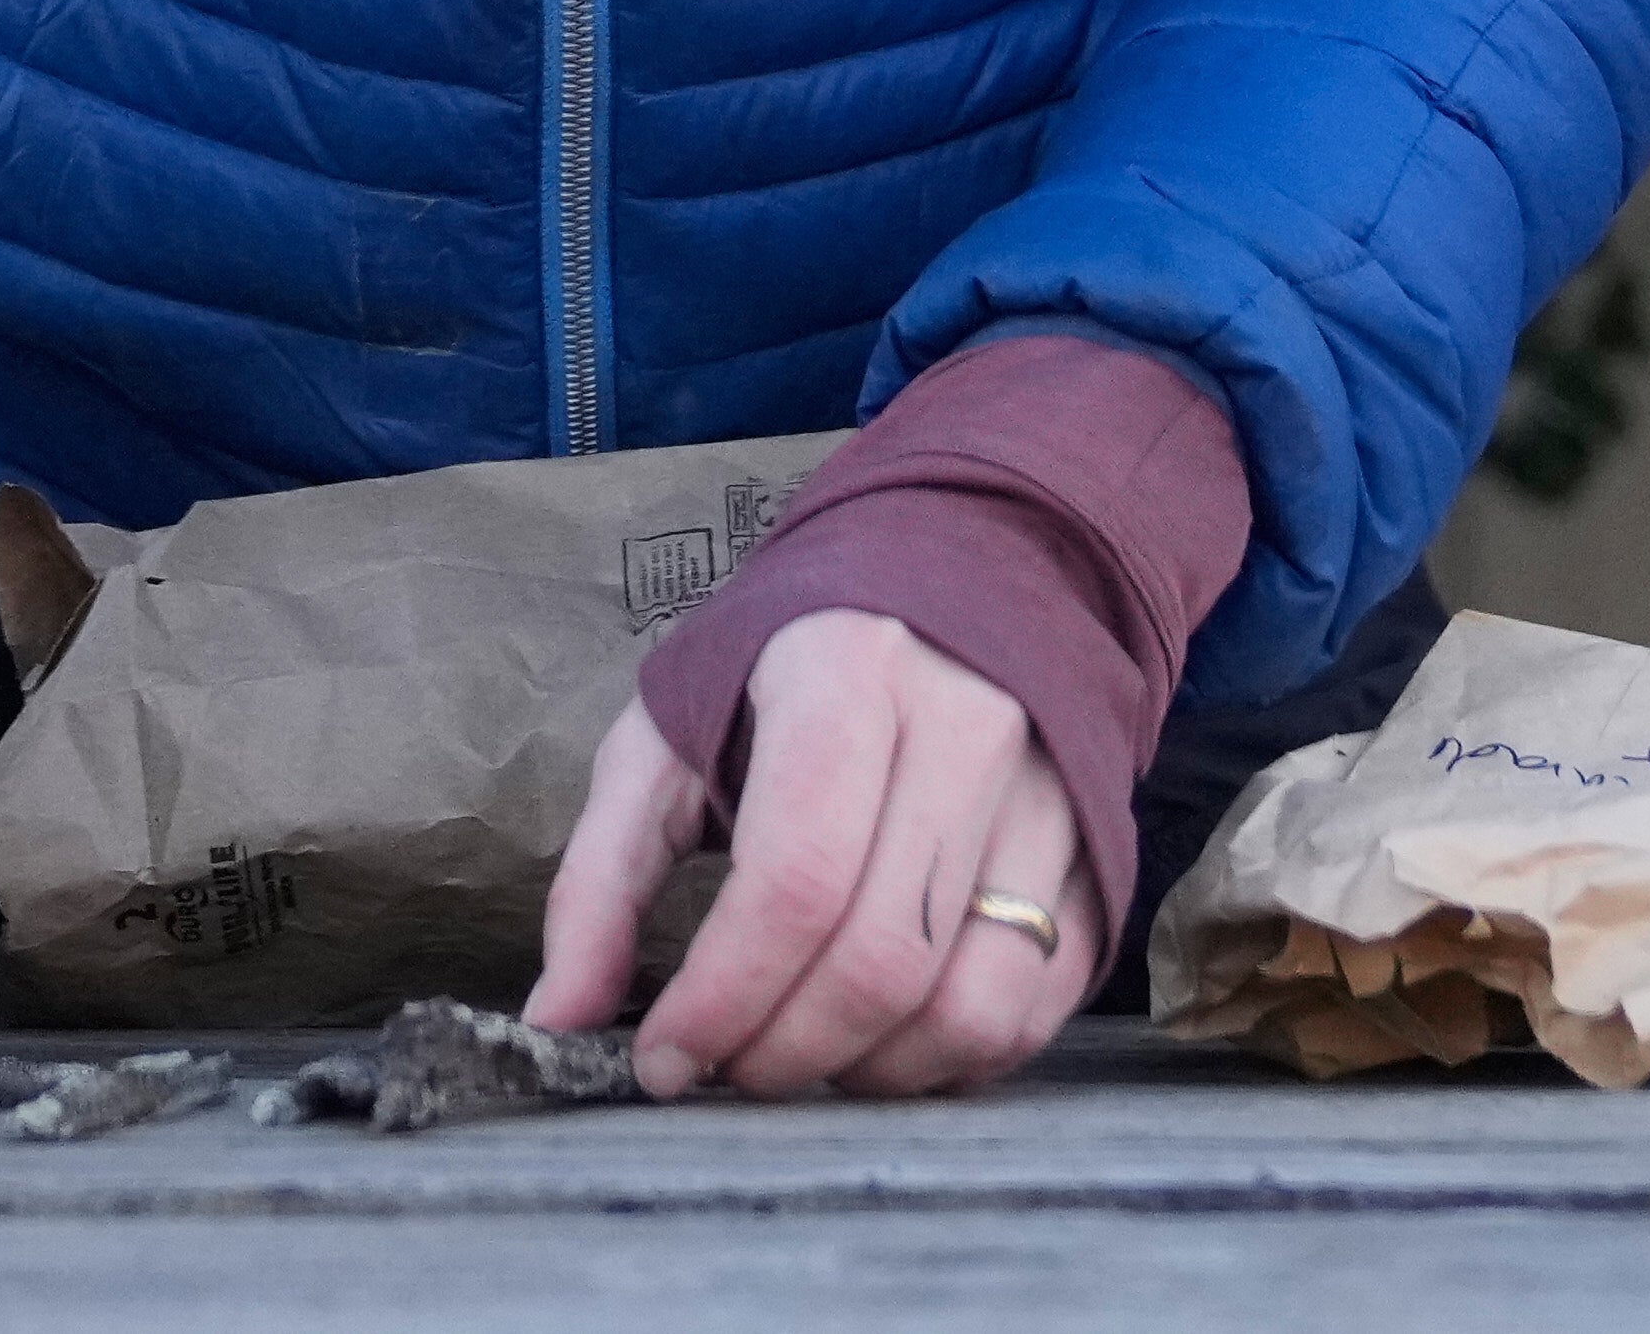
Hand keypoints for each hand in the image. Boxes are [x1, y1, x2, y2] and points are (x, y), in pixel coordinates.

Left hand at [527, 604, 1099, 1098]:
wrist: (958, 576)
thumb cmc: (786, 669)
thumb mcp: (667, 735)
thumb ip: (601, 875)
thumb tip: (554, 1021)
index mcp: (848, 675)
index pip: (797, 877)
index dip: (724, 996)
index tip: (663, 1058)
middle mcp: (970, 729)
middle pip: (884, 958)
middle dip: (783, 1053)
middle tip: (723, 1071)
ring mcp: (1051, 796)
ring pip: (971, 1004)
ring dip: (870, 1074)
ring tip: (800, 1057)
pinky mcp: (1095, 859)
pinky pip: (1032, 1011)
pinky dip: (949, 1065)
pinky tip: (880, 1042)